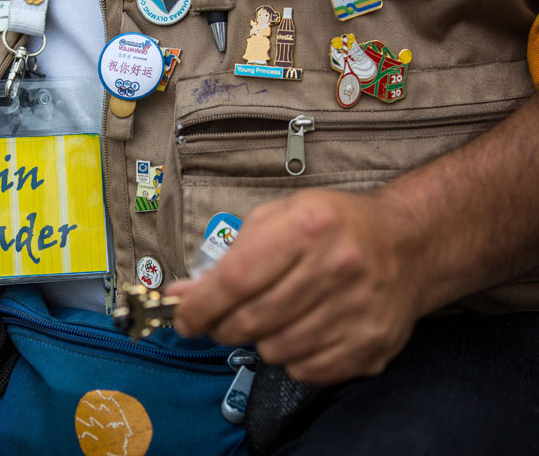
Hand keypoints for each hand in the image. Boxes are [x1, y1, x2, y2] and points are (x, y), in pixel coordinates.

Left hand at [168, 189, 422, 384]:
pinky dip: (291, 357)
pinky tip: (299, 331)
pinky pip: (306, 370)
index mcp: (307, 227)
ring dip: (259, 340)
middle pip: (252, 320)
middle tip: (218, 321)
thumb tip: (181, 294)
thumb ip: (229, 256)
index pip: (235, 281)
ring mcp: (358, 310)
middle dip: (221, 327)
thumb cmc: (331, 227)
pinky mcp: (372, 344)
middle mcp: (336, 267)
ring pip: (276, 350)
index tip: (184, 318)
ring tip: (270, 317)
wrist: (407, 245)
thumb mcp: (278, 218)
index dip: (200, 306)